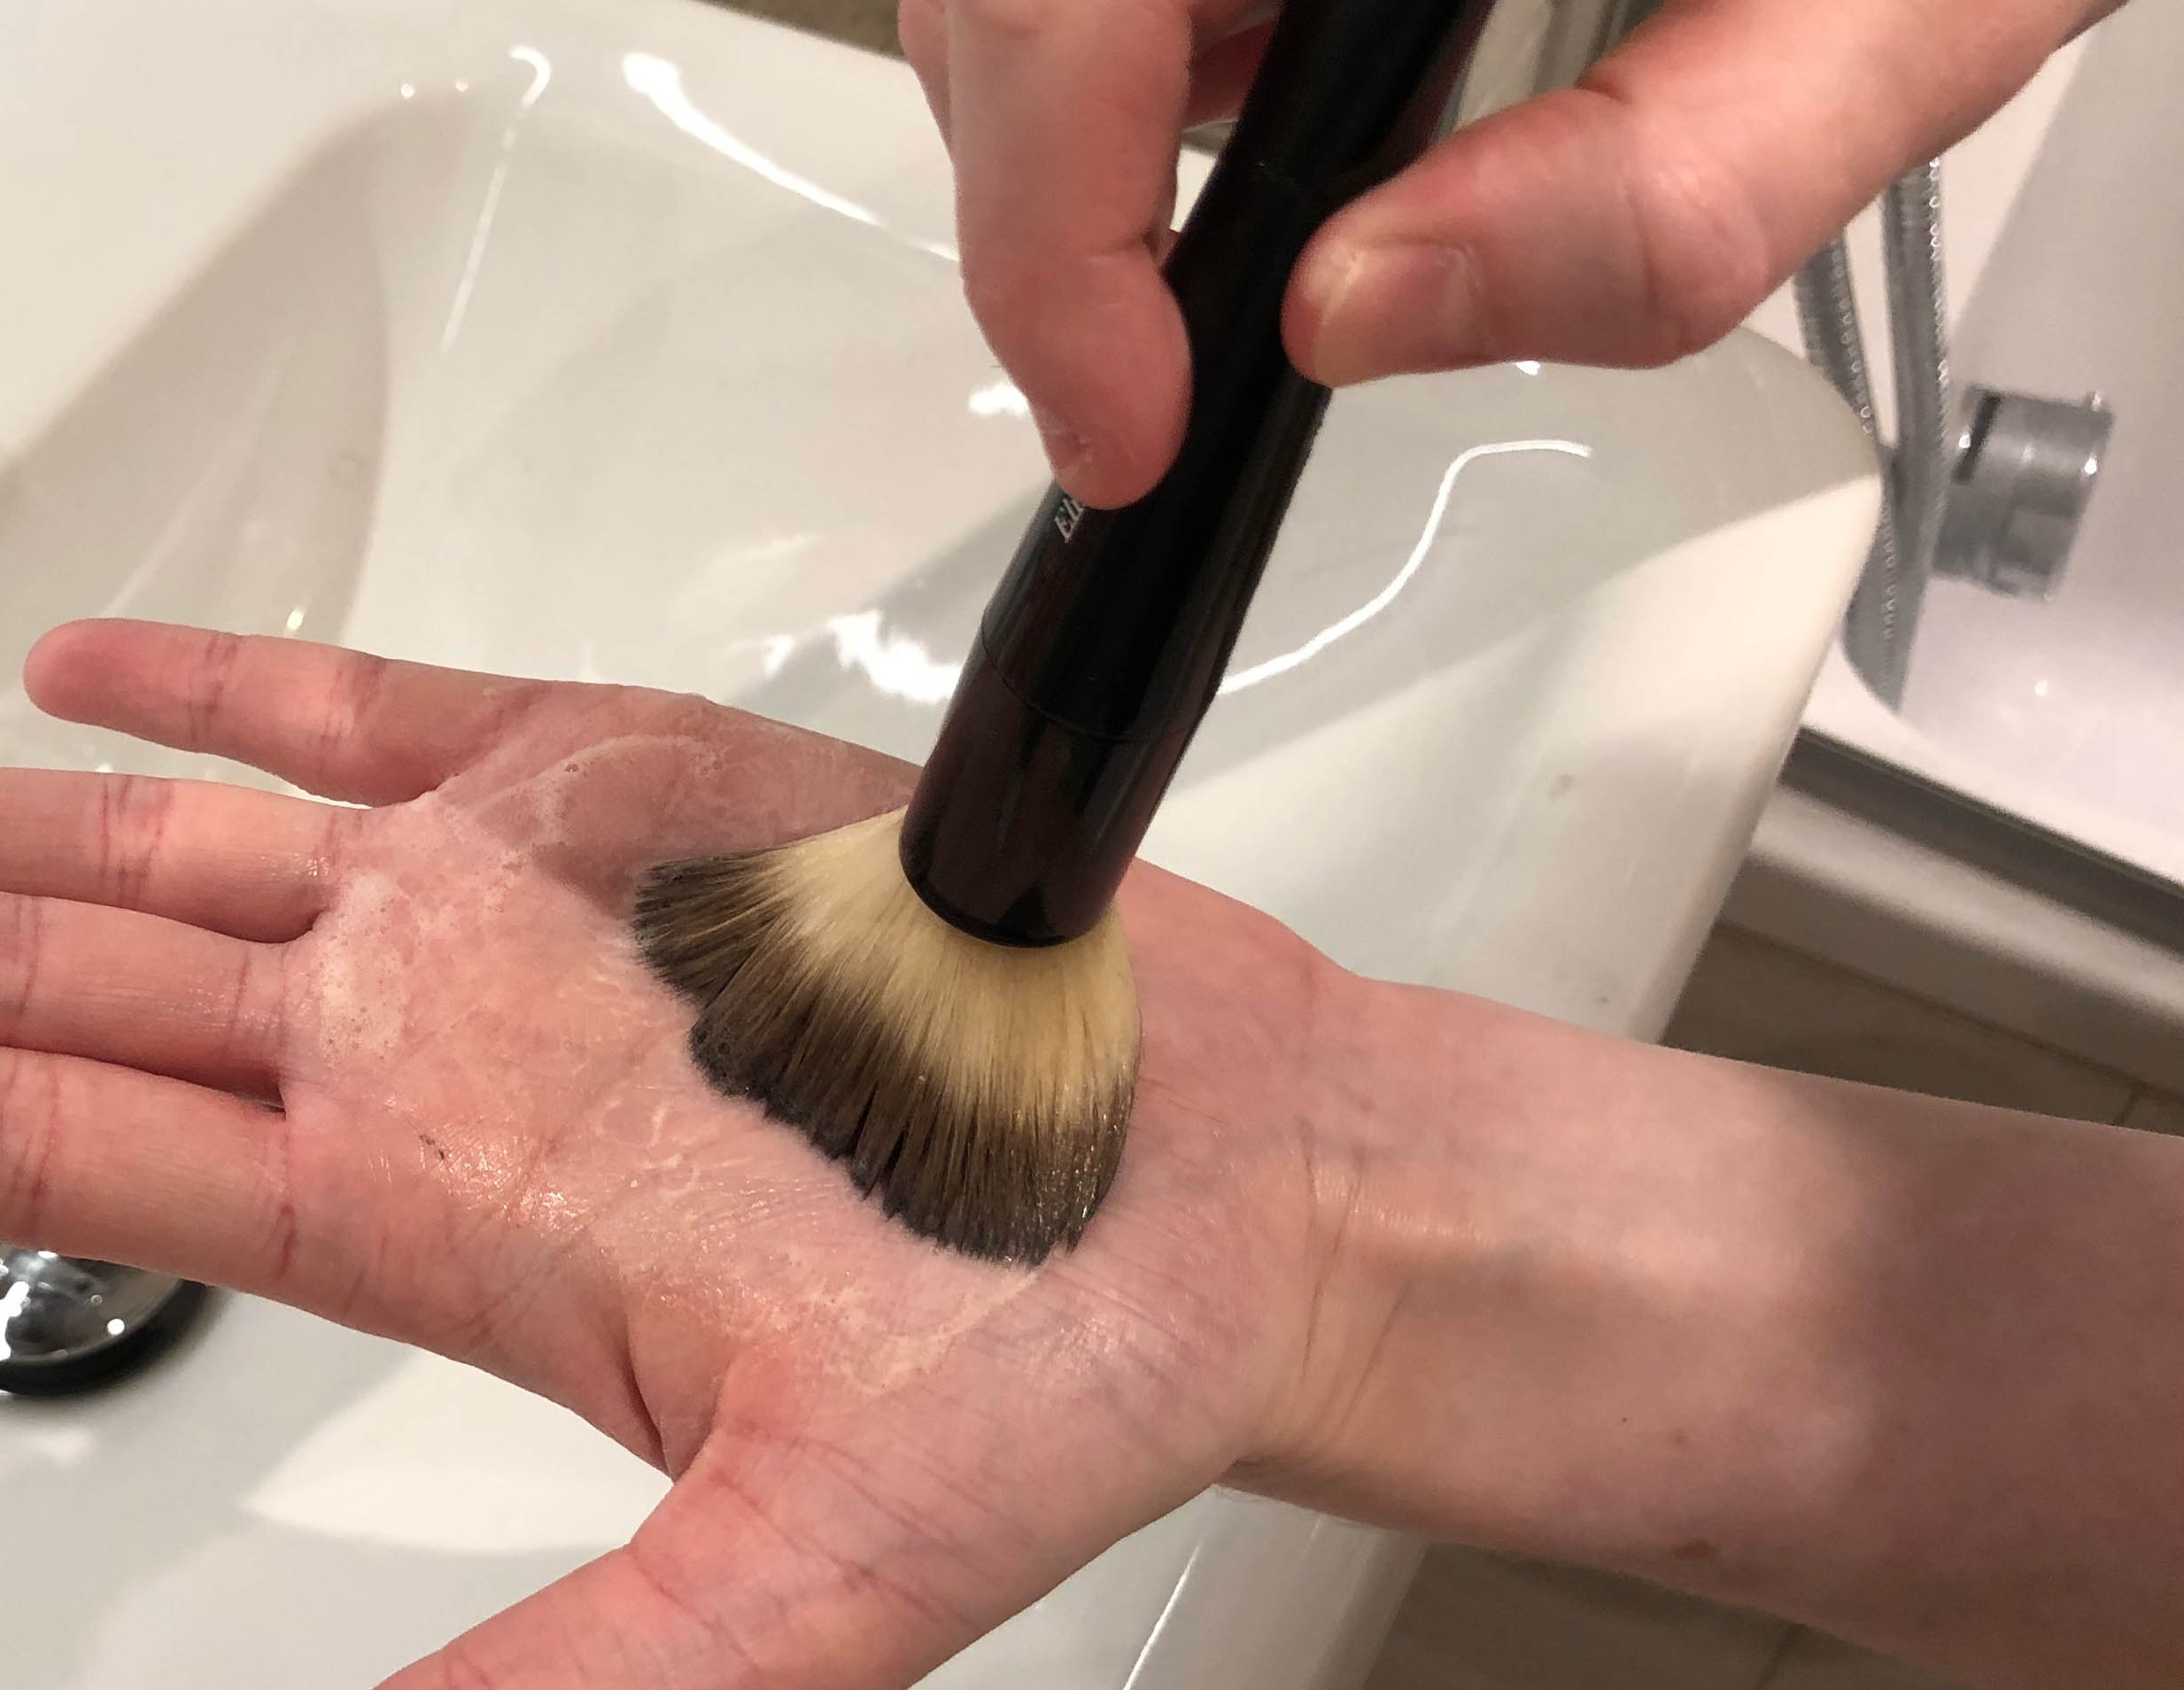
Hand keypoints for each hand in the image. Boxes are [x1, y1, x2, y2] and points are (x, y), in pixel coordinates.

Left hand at [0, 619, 1371, 1689]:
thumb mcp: (792, 1592)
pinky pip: (376, 719)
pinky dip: (226, 688)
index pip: (58, 1157)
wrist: (1239, 1195)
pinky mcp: (625, 785)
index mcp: (428, 1214)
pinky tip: (80, 680)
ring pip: (163, 847)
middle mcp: (424, 1048)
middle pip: (48, 986)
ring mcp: (506, 914)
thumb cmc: (1050, 1381)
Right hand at [897, 0, 2117, 503]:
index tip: (1126, 418)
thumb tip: (1352, 318)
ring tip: (1216, 275)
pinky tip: (1283, 143)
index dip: (1050, 227)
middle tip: (1141, 394)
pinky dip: (1142, 80)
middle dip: (1041, 209)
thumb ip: (1648, 189)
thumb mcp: (1880, 26)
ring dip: (1078, 148)